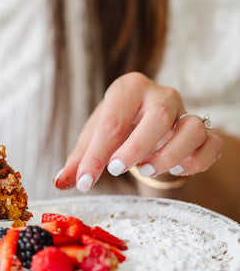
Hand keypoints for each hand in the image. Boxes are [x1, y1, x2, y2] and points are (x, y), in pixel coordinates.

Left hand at [54, 72, 222, 191]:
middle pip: (159, 115)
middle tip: (116, 170)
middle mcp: (161, 94)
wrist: (148, 126)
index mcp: (128, 88)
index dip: (96, 155)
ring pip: (192, 128)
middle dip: (136, 147)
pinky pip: (211, 144)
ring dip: (169, 155)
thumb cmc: (118, 129)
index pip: (112, 120)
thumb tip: (59, 182)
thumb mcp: (94, 139)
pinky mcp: (205, 131)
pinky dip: (196, 162)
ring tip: (147, 170)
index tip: (84, 182)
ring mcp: (186, 112)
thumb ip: (78, 160)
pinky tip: (176, 169)